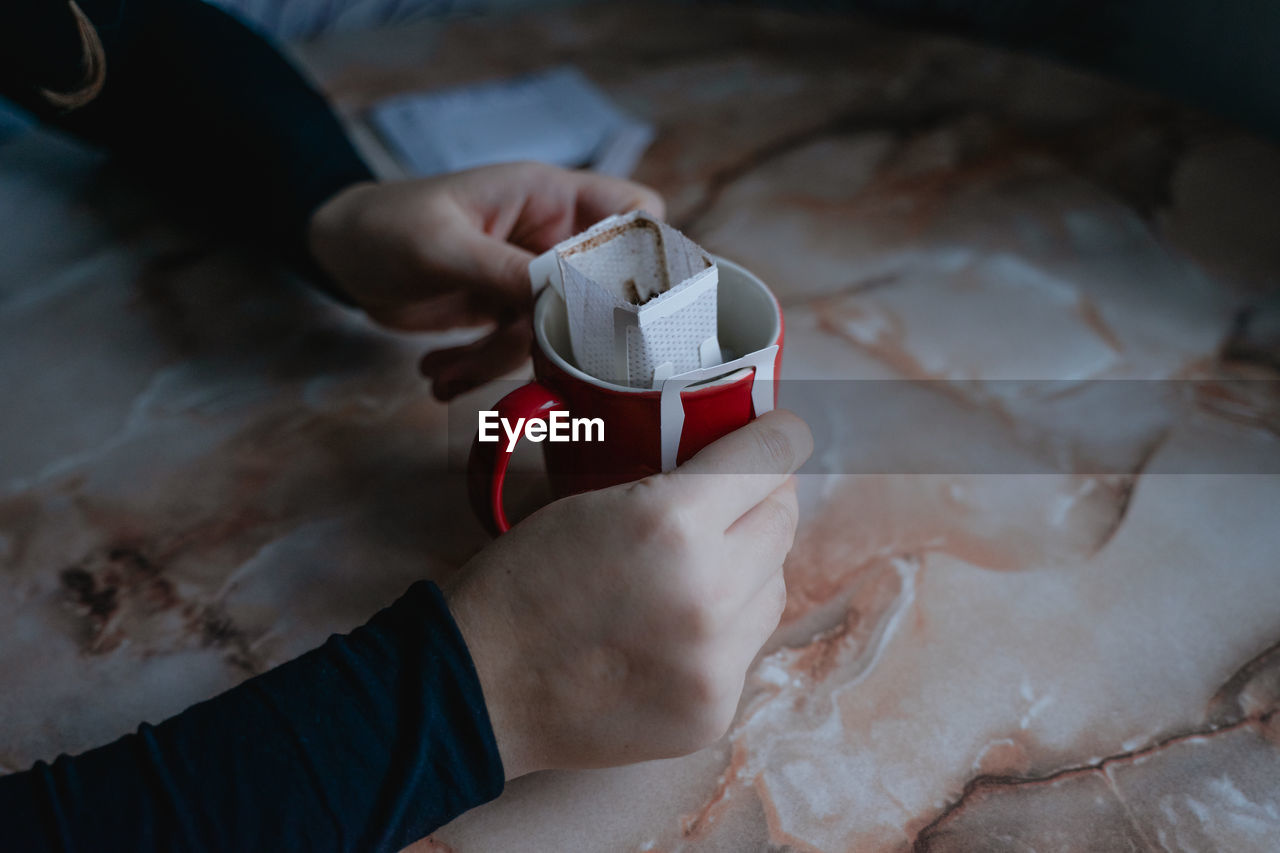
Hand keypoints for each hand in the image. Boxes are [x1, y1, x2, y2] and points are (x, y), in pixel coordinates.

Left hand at [307, 162, 663, 399]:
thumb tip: (557, 299)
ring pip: (556, 335)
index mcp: (547, 197)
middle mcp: (550, 237)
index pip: (632, 211)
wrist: (340, 254)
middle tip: (524, 357)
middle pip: (602, 291)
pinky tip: (440, 375)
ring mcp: (531, 279)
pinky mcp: (507, 313)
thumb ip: (502, 270)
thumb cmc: (384, 224)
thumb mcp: (441, 245)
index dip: (644, 253)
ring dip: (500, 364)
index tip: (622, 301)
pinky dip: (480, 371)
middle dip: (563, 336)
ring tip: (445, 375)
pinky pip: (518, 353)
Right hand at [444, 410, 812, 778]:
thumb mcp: (593, 502)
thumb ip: (675, 486)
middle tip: (742, 493)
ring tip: (707, 562)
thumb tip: (740, 469)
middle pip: (783, 520)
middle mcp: (708, 590)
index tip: (783, 432)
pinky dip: (726, 626)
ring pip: (775, 585)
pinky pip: (748, 645)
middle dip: (766, 498)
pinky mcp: (714, 710)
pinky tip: (682, 623)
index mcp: (670, 522)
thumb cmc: (522, 582)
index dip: (782, 435)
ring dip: (752, 564)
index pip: (770, 458)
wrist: (478, 687)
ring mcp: (715, 660)